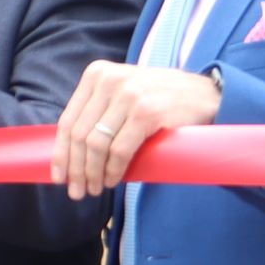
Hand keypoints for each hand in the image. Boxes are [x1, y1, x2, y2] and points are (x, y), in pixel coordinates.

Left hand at [53, 60, 220, 198]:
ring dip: (92, 173)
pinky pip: (119, 150)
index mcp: (97, 74)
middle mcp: (110, 81)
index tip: (59, 176)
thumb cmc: (162, 98)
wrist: (205, 93)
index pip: (69, 119)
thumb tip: (70, 152)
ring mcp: (129, 95)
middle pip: (80, 135)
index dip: (60, 153)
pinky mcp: (146, 112)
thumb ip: (99, 111)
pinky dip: (113, 170)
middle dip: (76, 169)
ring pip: (96, 144)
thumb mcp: (124, 92)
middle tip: (77, 190)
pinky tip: (112, 180)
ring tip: (95, 189)